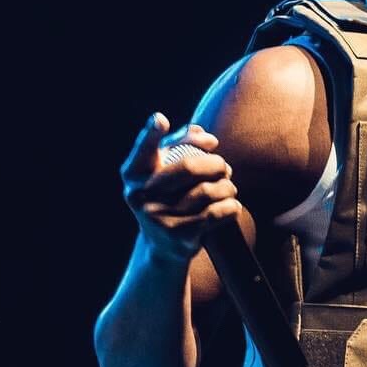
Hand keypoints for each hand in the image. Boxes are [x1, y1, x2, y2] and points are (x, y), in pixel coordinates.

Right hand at [122, 113, 239, 264]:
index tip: (160, 120)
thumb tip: (205, 135)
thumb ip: (181, 144)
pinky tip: (232, 205)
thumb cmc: (169, 196)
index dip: (151, 134)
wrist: (164, 246)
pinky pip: (217, 214)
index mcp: (134, 174)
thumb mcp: (165, 169)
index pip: (144, 150)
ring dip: (227, 187)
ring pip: (209, 191)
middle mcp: (141, 196)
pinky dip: (231, 207)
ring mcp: (159, 218)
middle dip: (216, 163)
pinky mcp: (180, 237)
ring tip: (229, 188)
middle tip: (224, 167)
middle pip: (189, 168)